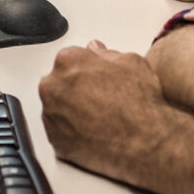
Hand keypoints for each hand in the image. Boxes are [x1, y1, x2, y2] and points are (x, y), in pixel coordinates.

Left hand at [38, 42, 175, 186]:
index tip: (96, 79)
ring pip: (57, 108)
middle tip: (99, 100)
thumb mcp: (131, 62)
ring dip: (71, 110)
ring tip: (98, 117)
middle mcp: (53, 86)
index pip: (69, 59)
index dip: (86, 70)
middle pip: (59, 83)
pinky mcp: (54, 140)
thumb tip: (97, 51)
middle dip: (75, 89)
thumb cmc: (138, 103)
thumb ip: (107, 53)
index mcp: (68, 61)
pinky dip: (72, 132)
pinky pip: (59, 132)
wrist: (143, 142)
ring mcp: (50, 115)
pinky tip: (92, 132)